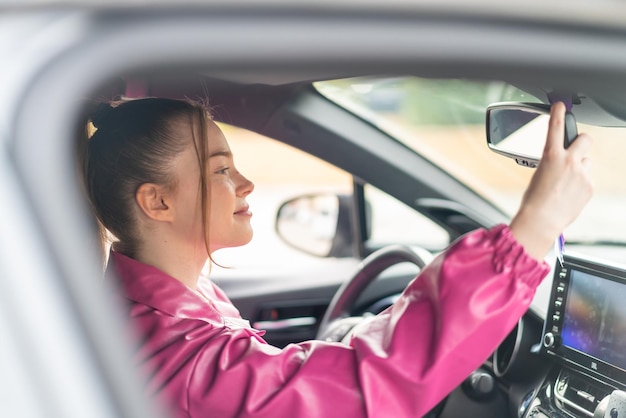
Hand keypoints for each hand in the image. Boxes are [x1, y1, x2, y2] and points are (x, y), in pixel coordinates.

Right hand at [509, 102, 593, 260]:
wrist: (542, 220)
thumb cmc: (534, 200)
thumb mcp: (538, 174)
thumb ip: (553, 162)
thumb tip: (563, 162)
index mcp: (550, 156)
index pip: (556, 127)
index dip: (559, 112)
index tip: (561, 105)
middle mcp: (569, 161)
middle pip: (586, 139)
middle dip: (581, 142)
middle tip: (574, 151)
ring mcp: (582, 174)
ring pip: (587, 162)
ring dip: (579, 168)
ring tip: (566, 183)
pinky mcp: (589, 186)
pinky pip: (588, 179)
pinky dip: (580, 184)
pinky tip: (569, 194)